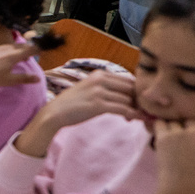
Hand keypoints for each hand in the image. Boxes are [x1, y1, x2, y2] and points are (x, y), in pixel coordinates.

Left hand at [0, 41, 40, 103]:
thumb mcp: (10, 80)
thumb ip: (24, 78)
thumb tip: (38, 78)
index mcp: (13, 55)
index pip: (30, 49)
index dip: (38, 49)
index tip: (44, 49)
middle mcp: (5, 48)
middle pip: (21, 46)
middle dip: (29, 49)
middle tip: (34, 53)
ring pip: (10, 46)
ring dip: (17, 50)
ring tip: (19, 57)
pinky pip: (0, 47)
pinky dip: (6, 50)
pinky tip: (3, 57)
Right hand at [14, 70, 138, 156]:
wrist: (55, 112)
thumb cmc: (73, 103)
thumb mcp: (90, 88)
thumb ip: (107, 87)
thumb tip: (129, 95)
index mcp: (100, 74)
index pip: (128, 80)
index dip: (136, 92)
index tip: (137, 103)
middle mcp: (100, 80)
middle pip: (131, 89)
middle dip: (138, 100)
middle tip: (140, 111)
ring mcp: (99, 92)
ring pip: (129, 100)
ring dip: (136, 110)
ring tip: (136, 117)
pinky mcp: (98, 105)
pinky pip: (123, 109)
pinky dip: (133, 115)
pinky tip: (135, 120)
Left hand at [149, 119, 194, 193]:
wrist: (181, 185)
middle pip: (189, 121)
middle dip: (186, 129)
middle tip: (182, 142)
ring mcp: (179, 133)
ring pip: (174, 123)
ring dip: (172, 130)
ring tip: (171, 144)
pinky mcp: (164, 137)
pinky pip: (159, 124)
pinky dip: (159, 128)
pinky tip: (161, 136)